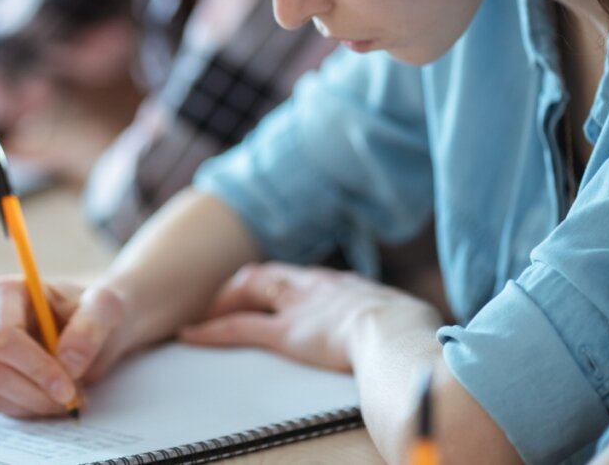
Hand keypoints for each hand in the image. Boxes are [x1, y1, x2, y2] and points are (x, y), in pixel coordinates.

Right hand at [0, 276, 136, 417]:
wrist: (93, 330)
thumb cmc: (94, 313)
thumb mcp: (106, 308)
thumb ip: (91, 326)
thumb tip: (68, 361)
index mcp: (6, 292)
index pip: (3, 337)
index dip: (34, 367)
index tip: (67, 388)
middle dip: (36, 391)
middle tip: (74, 398)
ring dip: (34, 403)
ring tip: (70, 395)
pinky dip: (27, 408)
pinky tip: (52, 397)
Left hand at [180, 262, 441, 371]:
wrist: (398, 334)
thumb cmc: (415, 334)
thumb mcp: (411, 321)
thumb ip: (403, 324)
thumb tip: (418, 335)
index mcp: (347, 286)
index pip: (308, 279)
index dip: (287, 286)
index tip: (278, 293)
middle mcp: (317, 287)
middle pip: (272, 274)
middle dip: (248, 285)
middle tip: (230, 300)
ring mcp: (298, 307)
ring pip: (250, 289)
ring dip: (227, 300)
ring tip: (207, 314)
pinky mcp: (284, 333)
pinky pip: (238, 328)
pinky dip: (211, 331)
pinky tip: (191, 335)